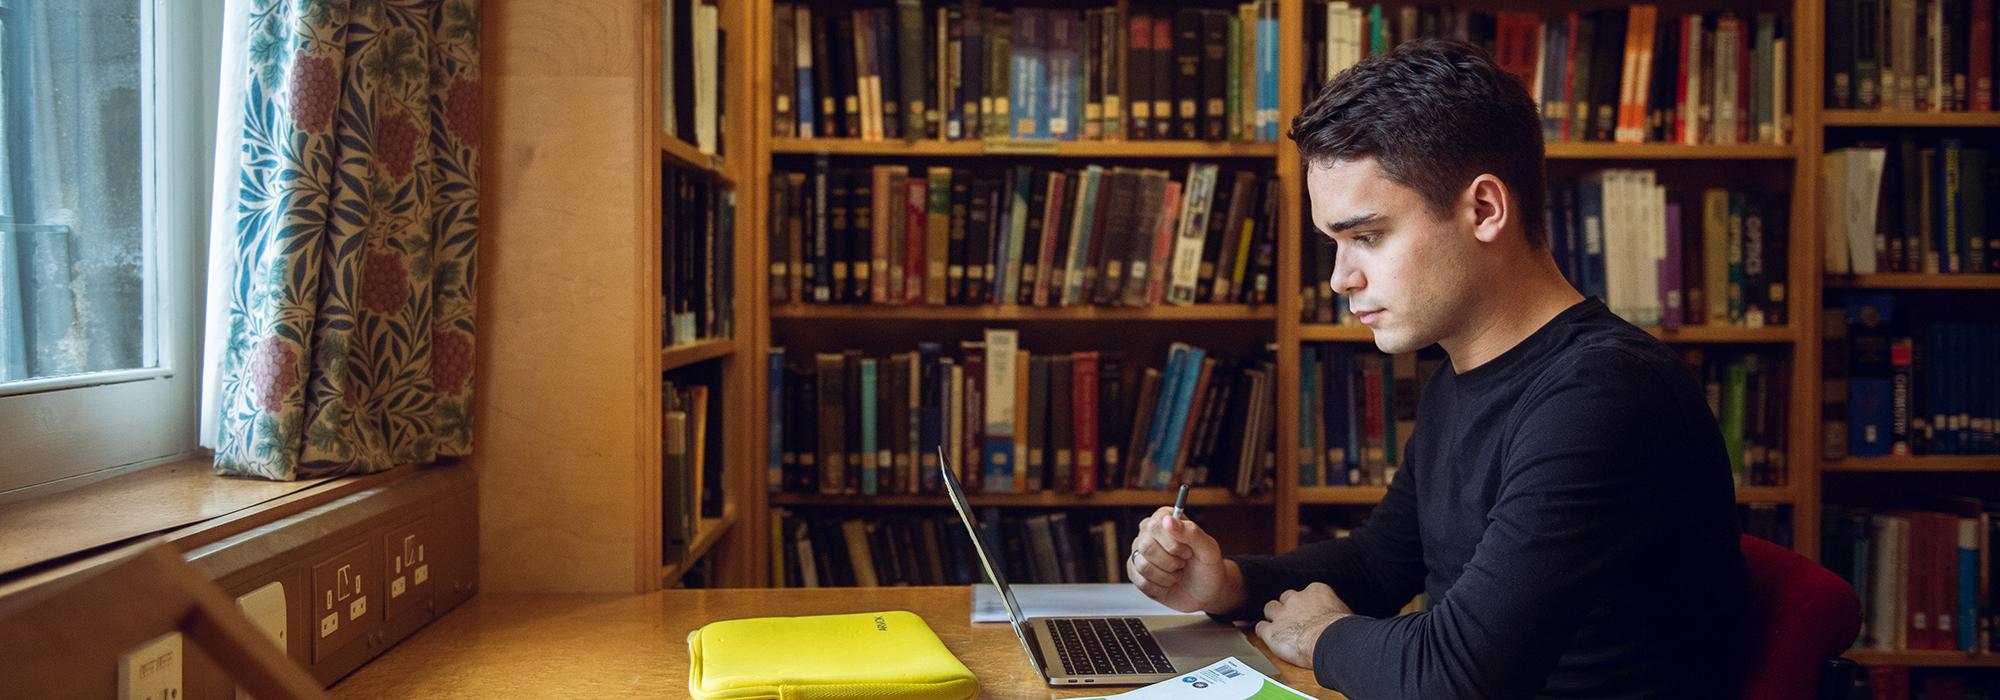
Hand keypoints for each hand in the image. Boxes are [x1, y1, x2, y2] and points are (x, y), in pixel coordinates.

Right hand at [1127, 506, 1244, 614]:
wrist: (1206, 592)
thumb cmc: (1208, 567)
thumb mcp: (1208, 549)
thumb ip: (1191, 532)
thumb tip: (1168, 520)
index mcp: (1166, 519)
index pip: (1155, 525)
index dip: (1172, 543)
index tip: (1188, 552)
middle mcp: (1149, 532)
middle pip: (1146, 546)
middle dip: (1170, 562)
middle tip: (1183, 563)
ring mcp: (1140, 552)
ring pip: (1142, 565)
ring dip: (1166, 576)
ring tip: (1177, 574)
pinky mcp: (1135, 572)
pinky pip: (1140, 581)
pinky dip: (1159, 587)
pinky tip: (1168, 583)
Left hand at [1254, 582, 1354, 667]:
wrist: (1332, 642)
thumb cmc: (1343, 630)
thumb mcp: (1344, 613)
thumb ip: (1333, 611)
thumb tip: (1338, 620)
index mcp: (1316, 591)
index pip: (1306, 592)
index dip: (1306, 603)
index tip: (1308, 612)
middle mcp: (1296, 598)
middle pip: (1285, 597)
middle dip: (1288, 608)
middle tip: (1294, 621)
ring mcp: (1282, 614)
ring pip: (1270, 608)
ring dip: (1274, 617)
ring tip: (1281, 629)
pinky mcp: (1271, 631)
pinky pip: (1260, 628)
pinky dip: (1264, 633)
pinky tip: (1271, 640)